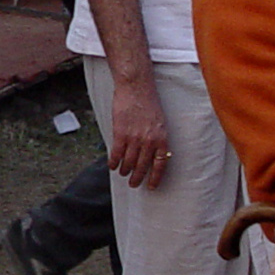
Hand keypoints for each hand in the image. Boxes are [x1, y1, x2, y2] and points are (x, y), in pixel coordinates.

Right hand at [106, 75, 171, 189]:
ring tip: (122, 173)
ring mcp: (134, 138)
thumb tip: (152, 154)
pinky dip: (113, 162)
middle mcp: (149, 141)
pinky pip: (116, 154)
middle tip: (133, 183)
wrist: (136, 87)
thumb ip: (157, 138)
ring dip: (124, 170)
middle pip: (143, 166)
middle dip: (137, 178)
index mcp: (161, 138)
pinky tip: (112, 165)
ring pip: (129, 162)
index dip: (155, 177)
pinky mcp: (120, 133)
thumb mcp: (160, 121)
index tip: (151, 186)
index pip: (160, 164)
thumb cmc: (148, 102)